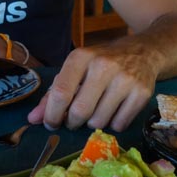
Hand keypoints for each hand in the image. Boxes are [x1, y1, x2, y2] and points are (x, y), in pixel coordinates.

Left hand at [27, 40, 156, 132]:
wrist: (143, 52)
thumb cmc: (102, 62)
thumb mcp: (76, 70)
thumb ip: (53, 94)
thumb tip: (32, 119)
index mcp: (81, 57)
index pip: (61, 93)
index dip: (52, 114)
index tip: (50, 123)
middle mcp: (103, 66)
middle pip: (79, 111)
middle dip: (71, 123)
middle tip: (73, 120)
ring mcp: (125, 79)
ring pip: (99, 121)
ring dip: (92, 124)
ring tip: (95, 111)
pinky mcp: (142, 93)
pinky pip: (119, 124)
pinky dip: (112, 125)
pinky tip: (113, 111)